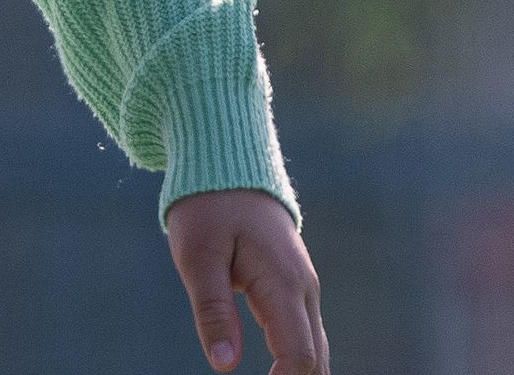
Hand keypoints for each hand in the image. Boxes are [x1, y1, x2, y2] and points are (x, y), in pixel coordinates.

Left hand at [165, 189, 325, 374]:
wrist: (226, 160)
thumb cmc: (208, 205)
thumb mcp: (197, 255)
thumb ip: (213, 310)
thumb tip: (225, 366)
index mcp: (283, 284)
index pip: (300, 356)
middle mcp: (303, 288)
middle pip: (316, 359)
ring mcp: (303, 285)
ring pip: (314, 347)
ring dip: (299, 373)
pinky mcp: (293, 284)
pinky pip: (304, 332)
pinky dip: (296, 358)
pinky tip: (277, 373)